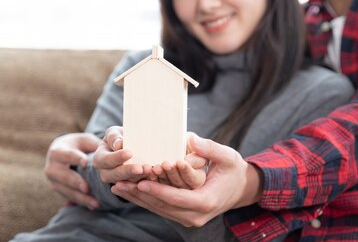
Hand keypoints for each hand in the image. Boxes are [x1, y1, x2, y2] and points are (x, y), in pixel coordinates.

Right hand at [44, 132, 100, 208]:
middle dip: (76, 182)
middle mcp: (52, 167)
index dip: (75, 158)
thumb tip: (111, 149)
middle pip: (64, 176)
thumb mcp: (84, 140)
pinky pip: (70, 198)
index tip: (86, 163)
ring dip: (81, 197)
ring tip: (96, 203)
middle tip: (87, 188)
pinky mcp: (59, 190)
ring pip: (67, 191)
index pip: (66, 155)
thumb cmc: (77, 144)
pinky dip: (82, 202)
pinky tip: (94, 205)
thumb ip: (94, 145)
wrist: (62, 153)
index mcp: (57, 151)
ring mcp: (54, 181)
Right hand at [92, 126, 146, 183]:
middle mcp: (105, 173)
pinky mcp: (129, 185)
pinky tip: (153, 176)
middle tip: (140, 168)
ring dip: (138, 177)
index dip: (117, 157)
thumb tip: (118, 144)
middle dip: (128, 171)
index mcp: (100, 159)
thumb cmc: (119, 137)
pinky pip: (135, 186)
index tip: (130, 153)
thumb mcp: (114, 133)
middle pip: (115, 175)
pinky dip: (145, 181)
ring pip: (126, 182)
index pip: (107, 159)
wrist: (127, 146)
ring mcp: (117, 181)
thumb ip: (114, 137)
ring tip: (149, 171)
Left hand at [111, 133, 262, 226]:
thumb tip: (190, 139)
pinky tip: (129, 190)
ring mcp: (189, 218)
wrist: (240, 189)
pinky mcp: (183, 216)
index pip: (177, 198)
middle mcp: (196, 215)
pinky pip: (161, 208)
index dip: (158, 190)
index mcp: (206, 201)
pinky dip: (144, 199)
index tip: (141, 181)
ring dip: (137, 198)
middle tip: (119, 183)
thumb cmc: (233, 170)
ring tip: (117, 186)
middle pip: (163, 206)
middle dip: (140, 194)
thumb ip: (209, 149)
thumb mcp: (227, 156)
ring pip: (158, 209)